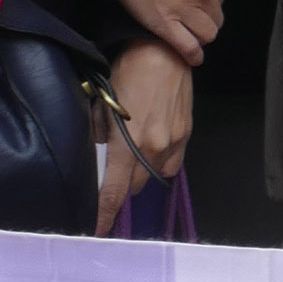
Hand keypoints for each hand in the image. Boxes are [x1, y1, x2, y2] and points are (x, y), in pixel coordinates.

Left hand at [92, 37, 193, 232]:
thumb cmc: (127, 71)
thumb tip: (95, 157)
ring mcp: (174, 143)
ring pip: (153, 176)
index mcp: (127, 144)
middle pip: (132, 187)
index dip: (104, 215)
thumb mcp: (102, 104)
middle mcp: (153, 149)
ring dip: (140, 173)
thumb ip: (98, 137)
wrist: (163, 51)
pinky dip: (159, 162)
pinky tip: (152, 146)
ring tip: (132, 153)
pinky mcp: (186, 134)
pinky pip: (171, 163)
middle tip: (110, 171)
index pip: (113, 192)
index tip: (97, 231)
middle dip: (120, 185)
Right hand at [107, 0, 225, 63]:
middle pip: (216, 19)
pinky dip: (193, 56)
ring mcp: (184, 10)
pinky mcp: (163, 23)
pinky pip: (188, 47)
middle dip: (208, 23)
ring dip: (202, 38)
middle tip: (195, 24)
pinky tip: (192, 58)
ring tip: (192, 39)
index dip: (210, 5)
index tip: (201, 7)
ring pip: (207, 35)